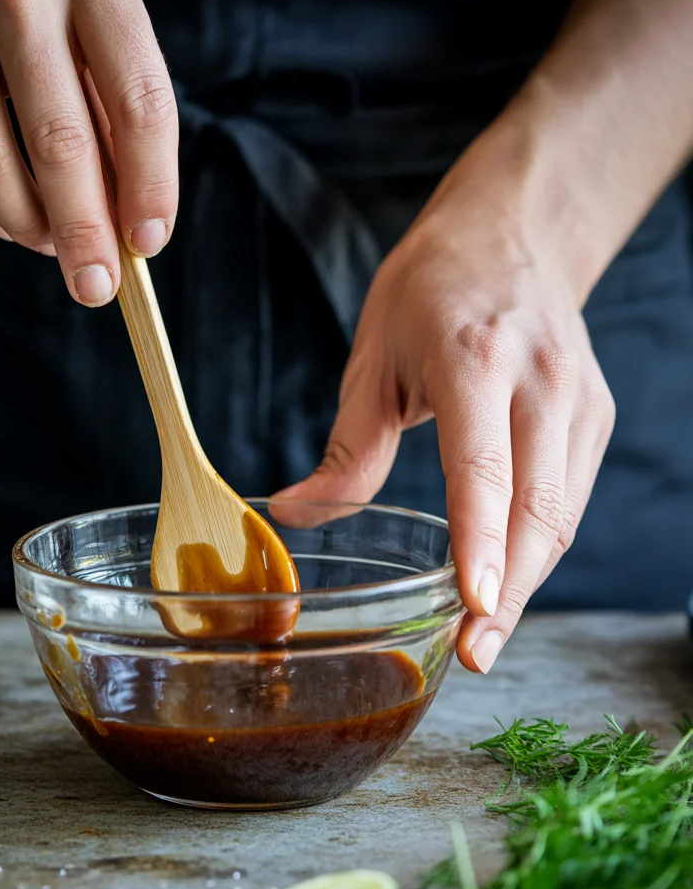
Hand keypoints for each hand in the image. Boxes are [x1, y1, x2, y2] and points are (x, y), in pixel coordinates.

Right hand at [0, 0, 177, 304]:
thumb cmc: (44, 12)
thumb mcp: (102, 37)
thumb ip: (122, 127)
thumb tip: (131, 234)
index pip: (139, 102)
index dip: (150, 187)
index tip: (146, 245)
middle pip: (58, 142)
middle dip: (83, 232)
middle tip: (95, 284)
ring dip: (26, 225)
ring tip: (48, 242)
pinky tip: (1, 217)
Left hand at [277, 127, 615, 672]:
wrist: (513, 234)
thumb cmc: (432, 290)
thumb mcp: (373, 357)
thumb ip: (348, 446)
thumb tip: (294, 514)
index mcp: (474, 356)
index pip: (483, 465)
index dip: (481, 541)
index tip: (475, 606)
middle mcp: (540, 379)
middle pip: (536, 507)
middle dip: (510, 592)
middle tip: (472, 654)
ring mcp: (578, 398)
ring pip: (562, 514)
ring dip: (528, 582)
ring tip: (483, 635)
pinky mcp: (595, 417)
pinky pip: (570, 499)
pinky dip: (540, 548)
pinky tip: (508, 581)